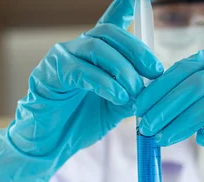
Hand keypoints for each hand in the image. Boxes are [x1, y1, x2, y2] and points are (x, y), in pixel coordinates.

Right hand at [0, 0, 163, 181]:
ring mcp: (61, 58)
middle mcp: (77, 49)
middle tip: (155, 71)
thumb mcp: (113, 109)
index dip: (122, 8)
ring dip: (122, 68)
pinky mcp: (49, 74)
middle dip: (136, 50)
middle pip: (109, 33)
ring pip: (96, 48)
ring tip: (134, 91)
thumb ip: (130, 94)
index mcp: (94, 55)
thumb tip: (150, 86)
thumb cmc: (78, 125)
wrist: (49, 146)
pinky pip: (80, 70)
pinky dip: (103, 82)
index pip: (110, 25)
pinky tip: (117, 95)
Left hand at [136, 42, 203, 181]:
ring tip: (164, 138)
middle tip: (146, 127)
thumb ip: (192, 98)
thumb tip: (150, 108)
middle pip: (195, 85)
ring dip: (182, 124)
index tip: (139, 108)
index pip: (185, 68)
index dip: (159, 89)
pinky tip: (203, 140)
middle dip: (166, 108)